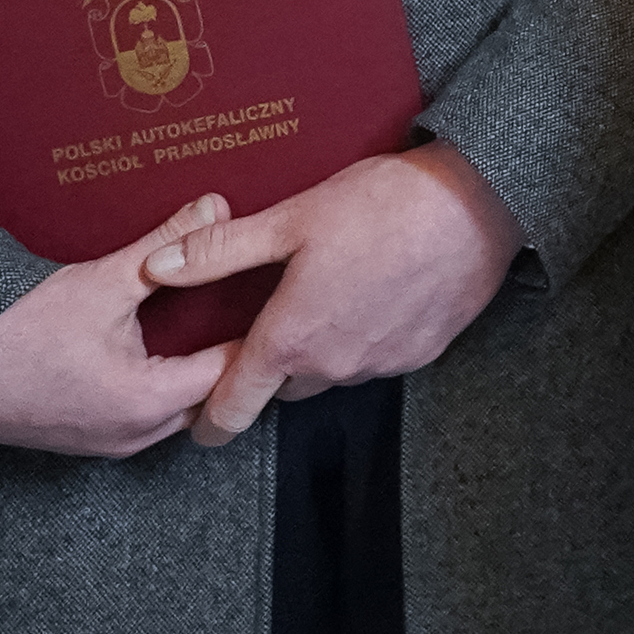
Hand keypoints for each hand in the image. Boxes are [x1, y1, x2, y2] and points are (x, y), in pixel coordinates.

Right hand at [0, 194, 236, 457]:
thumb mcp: (101, 281)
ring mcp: (110, 445)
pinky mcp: (89, 441)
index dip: (259, 331)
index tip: (278, 299)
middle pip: (212, 396)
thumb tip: (215, 208)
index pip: (234, 370)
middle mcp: (136, 435)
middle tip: (251, 308)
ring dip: (197, 373)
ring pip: (181, 411)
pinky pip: (148, 418)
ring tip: (213, 324)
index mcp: (148, 403)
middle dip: (233, 355)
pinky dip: (165, 386)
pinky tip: (164, 349)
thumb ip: (167, 245)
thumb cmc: (12, 331)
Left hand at [144, 143, 525, 446]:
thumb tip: (156, 265)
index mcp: (291, 339)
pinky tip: (379, 291)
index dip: (210, 423)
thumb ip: (219, 251)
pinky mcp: (422, 355)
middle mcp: (334, 366)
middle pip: (287, 384)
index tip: (199, 428)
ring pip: (334, 370)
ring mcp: (381, 364)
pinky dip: (369, 335)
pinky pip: (377, 358)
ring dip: (326, 345)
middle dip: (277, 360)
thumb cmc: (382, 206)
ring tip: (337, 288)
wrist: (478, 204)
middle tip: (284, 310)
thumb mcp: (292, 219)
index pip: (234, 407)